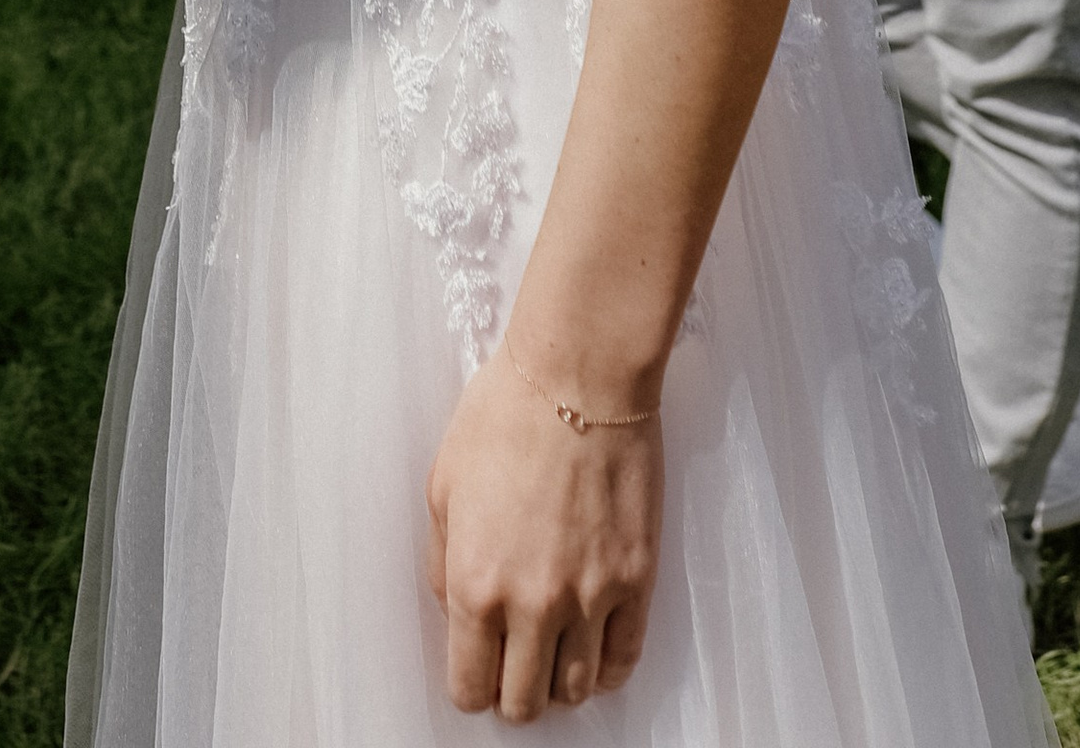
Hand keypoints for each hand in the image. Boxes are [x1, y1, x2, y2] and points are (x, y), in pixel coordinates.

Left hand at [424, 344, 660, 718]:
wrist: (578, 376)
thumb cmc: (502, 416)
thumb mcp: (443, 485)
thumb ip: (443, 562)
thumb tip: (455, 608)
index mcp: (475, 584)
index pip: (470, 687)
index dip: (471, 686)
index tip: (476, 669)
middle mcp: (532, 605)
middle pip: (524, 703)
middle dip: (512, 692)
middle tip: (512, 662)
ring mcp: (590, 598)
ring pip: (575, 692)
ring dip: (558, 683)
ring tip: (551, 652)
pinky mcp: (637, 582)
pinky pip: (623, 660)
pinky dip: (605, 669)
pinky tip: (592, 648)